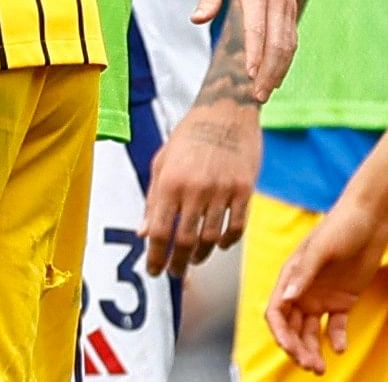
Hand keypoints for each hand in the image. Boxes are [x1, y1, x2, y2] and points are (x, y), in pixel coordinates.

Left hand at [142, 97, 259, 276]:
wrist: (225, 114)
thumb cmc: (188, 138)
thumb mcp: (162, 163)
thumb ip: (153, 200)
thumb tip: (143, 233)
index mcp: (169, 182)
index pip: (160, 230)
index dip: (155, 256)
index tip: (154, 271)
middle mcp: (195, 189)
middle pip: (184, 240)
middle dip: (177, 263)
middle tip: (174, 274)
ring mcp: (222, 191)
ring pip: (211, 238)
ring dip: (200, 255)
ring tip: (192, 261)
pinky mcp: (245, 191)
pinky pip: (236, 227)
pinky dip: (226, 242)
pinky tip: (217, 245)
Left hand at [196, 0, 298, 99]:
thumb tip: (197, 20)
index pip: (258, 28)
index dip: (255, 53)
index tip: (250, 75)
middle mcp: (277, 0)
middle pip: (277, 42)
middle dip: (269, 71)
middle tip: (258, 95)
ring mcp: (287, 4)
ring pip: (288, 42)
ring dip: (279, 69)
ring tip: (266, 91)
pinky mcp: (291, 8)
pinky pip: (291, 36)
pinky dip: (286, 58)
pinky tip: (277, 74)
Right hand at [267, 198, 387, 372]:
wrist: (369, 220)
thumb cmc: (340, 227)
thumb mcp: (319, 249)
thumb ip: (303, 274)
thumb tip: (287, 299)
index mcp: (290, 277)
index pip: (276, 311)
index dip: (280, 333)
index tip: (291, 349)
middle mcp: (302, 290)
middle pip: (292, 326)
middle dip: (297, 348)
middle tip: (310, 365)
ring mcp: (321, 296)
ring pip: (311, 330)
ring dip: (313, 348)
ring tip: (320, 367)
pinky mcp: (342, 300)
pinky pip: (336, 325)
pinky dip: (336, 338)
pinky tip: (339, 347)